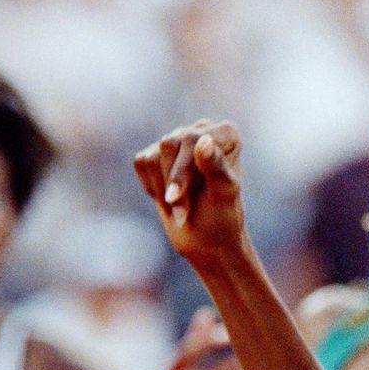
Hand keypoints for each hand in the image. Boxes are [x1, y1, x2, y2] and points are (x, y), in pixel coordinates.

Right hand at [134, 121, 245, 270]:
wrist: (207, 239)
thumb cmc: (221, 217)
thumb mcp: (223, 196)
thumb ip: (216, 168)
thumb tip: (203, 140)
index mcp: (226, 134)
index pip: (192, 139)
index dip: (182, 170)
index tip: (176, 197)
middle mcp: (202, 130)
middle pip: (169, 144)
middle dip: (173, 182)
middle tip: (181, 214)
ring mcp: (178, 140)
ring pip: (153, 155)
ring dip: (162, 189)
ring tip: (181, 208)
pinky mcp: (158, 153)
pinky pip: (142, 162)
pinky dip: (151, 186)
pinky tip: (169, 198)